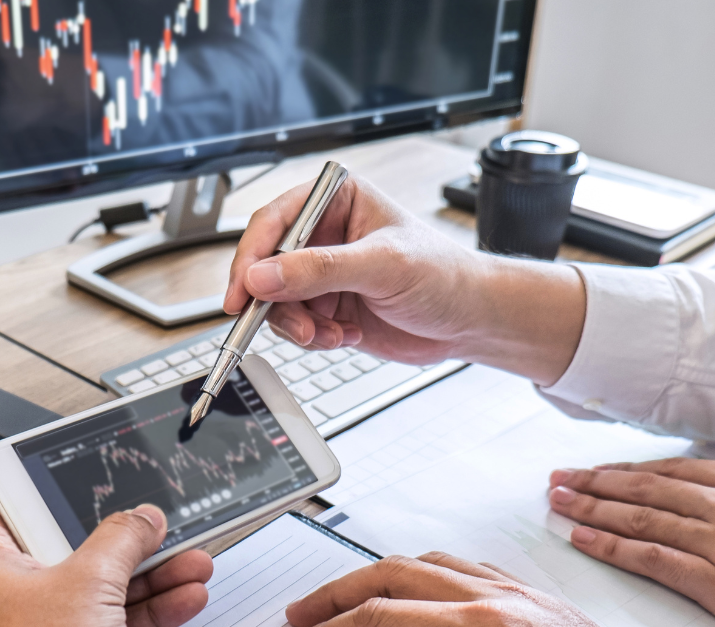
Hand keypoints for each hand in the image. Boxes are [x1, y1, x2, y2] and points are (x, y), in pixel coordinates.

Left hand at [0, 498, 212, 626]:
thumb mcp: (83, 586)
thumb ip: (119, 541)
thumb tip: (140, 517)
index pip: (20, 503)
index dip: (61, 487)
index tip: (100, 475)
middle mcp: (4, 592)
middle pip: (72, 545)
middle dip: (126, 538)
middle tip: (160, 523)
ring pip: (98, 587)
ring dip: (149, 575)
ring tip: (192, 560)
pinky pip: (109, 623)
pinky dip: (145, 611)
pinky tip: (182, 596)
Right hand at [224, 176, 586, 384]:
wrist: (470, 320)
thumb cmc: (445, 274)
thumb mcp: (382, 265)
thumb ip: (319, 270)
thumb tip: (264, 275)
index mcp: (337, 201)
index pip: (275, 221)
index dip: (253, 256)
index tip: (243, 290)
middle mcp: (324, 235)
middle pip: (266, 264)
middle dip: (273, 299)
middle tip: (284, 322)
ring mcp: (323, 274)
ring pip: (276, 300)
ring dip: (295, 324)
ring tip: (326, 333)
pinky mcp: (326, 307)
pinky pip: (294, 325)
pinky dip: (311, 337)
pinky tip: (342, 336)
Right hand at [277, 552, 714, 626]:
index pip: (380, 621)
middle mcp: (498, 600)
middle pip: (393, 573)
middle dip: (338, 592)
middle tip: (300, 615)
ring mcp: (519, 595)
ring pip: (428, 562)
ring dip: (378, 578)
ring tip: (346, 601)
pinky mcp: (536, 603)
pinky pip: (464, 567)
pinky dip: (422, 574)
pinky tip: (419, 594)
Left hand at [550, 458, 714, 626]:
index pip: (674, 469)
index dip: (628, 469)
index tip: (597, 469)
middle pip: (647, 486)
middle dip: (595, 480)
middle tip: (558, 477)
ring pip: (640, 516)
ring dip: (590, 506)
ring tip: (556, 500)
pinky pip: (651, 558)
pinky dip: (610, 545)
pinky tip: (581, 537)